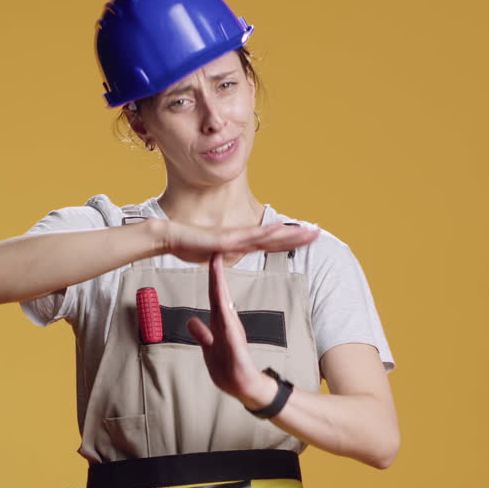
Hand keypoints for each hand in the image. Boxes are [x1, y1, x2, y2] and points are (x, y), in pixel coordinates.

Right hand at [159, 219, 318, 264]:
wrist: (170, 237)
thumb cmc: (188, 245)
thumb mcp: (213, 256)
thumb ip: (225, 256)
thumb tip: (232, 258)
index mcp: (241, 242)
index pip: (271, 243)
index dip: (289, 240)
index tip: (306, 237)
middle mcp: (242, 237)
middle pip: (275, 237)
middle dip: (298, 235)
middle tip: (318, 231)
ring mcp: (235, 236)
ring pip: (268, 235)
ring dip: (289, 233)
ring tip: (308, 231)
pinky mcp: (226, 239)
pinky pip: (249, 236)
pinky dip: (266, 232)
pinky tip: (280, 228)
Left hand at [186, 253, 278, 407]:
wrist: (245, 386)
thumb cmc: (230, 367)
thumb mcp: (210, 348)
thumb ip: (202, 334)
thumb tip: (191, 320)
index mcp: (222, 323)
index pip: (215, 296)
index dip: (212, 277)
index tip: (210, 257)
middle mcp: (228, 324)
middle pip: (220, 295)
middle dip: (216, 274)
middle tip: (215, 251)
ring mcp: (233, 333)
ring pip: (224, 306)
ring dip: (220, 287)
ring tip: (217, 268)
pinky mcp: (236, 346)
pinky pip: (229, 328)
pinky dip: (226, 314)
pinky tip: (222, 303)